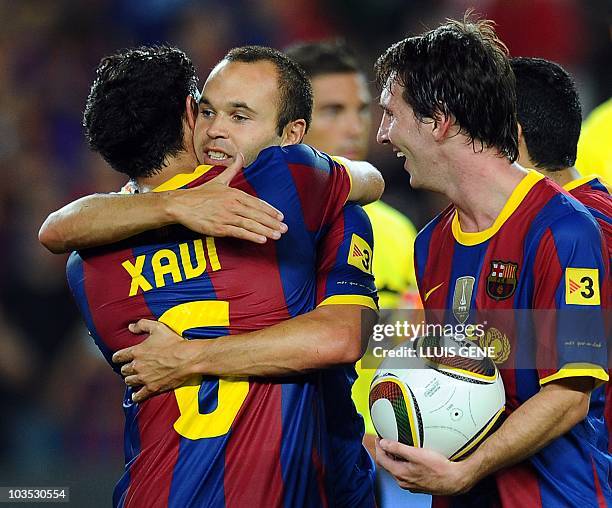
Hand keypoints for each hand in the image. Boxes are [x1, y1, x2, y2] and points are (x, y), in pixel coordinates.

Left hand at [112, 320, 196, 402]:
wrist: (187, 358)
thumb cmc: (173, 342)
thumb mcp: (158, 327)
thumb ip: (142, 325)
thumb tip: (130, 327)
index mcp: (137, 352)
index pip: (119, 356)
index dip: (117, 357)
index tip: (118, 358)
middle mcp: (137, 366)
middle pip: (124, 370)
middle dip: (126, 369)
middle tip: (131, 368)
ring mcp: (144, 378)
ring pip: (129, 382)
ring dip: (131, 380)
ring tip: (134, 379)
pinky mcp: (152, 388)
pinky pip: (139, 395)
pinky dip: (136, 396)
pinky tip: (135, 396)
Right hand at [167, 153, 287, 242]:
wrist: (180, 205)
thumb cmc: (200, 194)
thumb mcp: (219, 180)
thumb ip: (233, 169)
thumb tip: (241, 155)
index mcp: (234, 193)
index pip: (256, 202)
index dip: (270, 210)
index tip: (280, 216)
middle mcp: (232, 204)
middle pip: (256, 214)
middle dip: (272, 222)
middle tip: (285, 228)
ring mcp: (226, 216)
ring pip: (250, 224)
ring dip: (266, 230)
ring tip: (277, 235)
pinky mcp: (219, 227)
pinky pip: (238, 232)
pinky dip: (251, 235)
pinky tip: (262, 239)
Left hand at [375, 438, 475, 495]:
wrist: (455, 480)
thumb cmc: (438, 468)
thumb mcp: (416, 453)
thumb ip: (397, 448)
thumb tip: (384, 443)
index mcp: (400, 473)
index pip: (381, 459)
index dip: (378, 446)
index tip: (379, 437)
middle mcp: (403, 481)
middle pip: (388, 464)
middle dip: (385, 451)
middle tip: (386, 440)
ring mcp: (410, 483)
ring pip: (396, 468)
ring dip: (394, 457)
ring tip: (397, 446)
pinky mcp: (418, 483)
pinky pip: (405, 472)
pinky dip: (403, 463)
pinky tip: (410, 457)